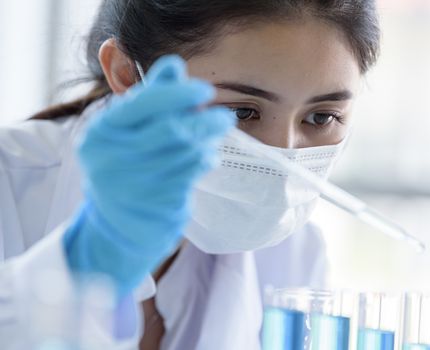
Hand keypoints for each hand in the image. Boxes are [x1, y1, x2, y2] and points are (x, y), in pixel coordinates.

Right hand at [64, 55, 234, 294]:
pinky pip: (192, 173)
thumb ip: (149, 98)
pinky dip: (205, 159)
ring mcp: (135, 184)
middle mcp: (113, 159)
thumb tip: (175, 65)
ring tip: (216, 133)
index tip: (205, 89)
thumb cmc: (124, 167)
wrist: (118, 225)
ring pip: (187, 151)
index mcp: (101, 133)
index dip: (177, 94)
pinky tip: (208, 155)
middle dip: (205, 119)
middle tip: (224, 116)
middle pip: (172, 129)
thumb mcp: (126, 132)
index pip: (143, 103)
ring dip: (208, 140)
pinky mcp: (157, 204)